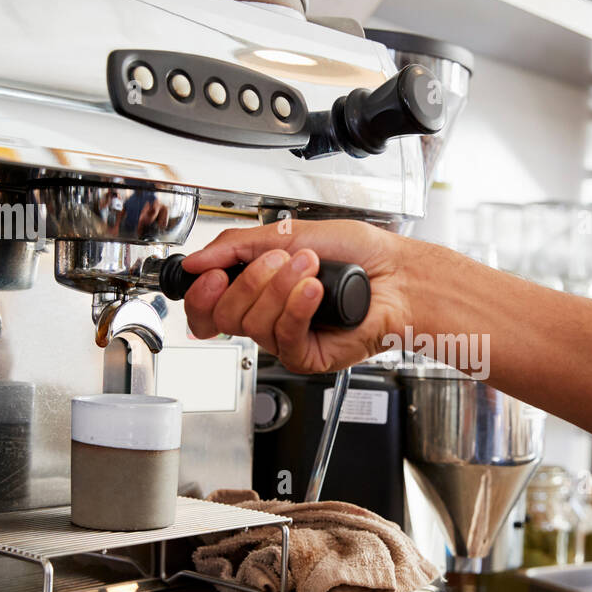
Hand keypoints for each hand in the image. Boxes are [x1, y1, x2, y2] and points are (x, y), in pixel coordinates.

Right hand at [181, 219, 422, 372]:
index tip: (213, 274)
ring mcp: (287, 340)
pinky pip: (285, 337)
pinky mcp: (307, 357)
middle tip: (281, 260)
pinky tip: (315, 290)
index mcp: (257, 291)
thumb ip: (235, 246)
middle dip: (252, 281)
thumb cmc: (356, 254)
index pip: (208, 309)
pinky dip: (297, 308)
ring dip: (281, 288)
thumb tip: (196, 262)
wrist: (395, 274)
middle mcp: (268, 318)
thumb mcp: (288, 234)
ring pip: (255, 325)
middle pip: (226, 316)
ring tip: (311, 268)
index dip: (202, 296)